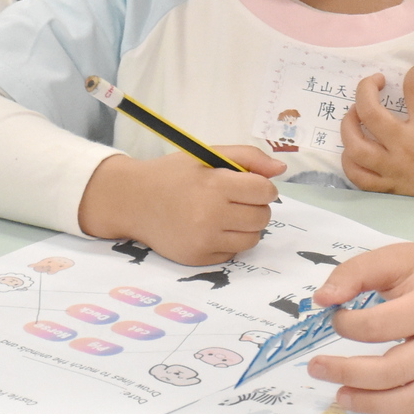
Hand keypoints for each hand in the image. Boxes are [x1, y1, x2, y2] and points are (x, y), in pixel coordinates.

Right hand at [76, 146, 284, 265]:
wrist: (132, 201)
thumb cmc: (173, 175)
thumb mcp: (206, 154)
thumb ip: (247, 157)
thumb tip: (281, 169)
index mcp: (214, 185)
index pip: (265, 191)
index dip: (263, 187)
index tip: (250, 185)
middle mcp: (210, 216)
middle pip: (263, 217)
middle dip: (256, 206)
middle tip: (236, 199)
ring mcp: (204, 241)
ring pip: (253, 238)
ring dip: (246, 226)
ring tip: (226, 214)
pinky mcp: (198, 259)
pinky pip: (233, 253)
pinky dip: (229, 242)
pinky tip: (211, 229)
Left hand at [308, 242, 413, 413]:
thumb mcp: (396, 257)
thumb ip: (355, 272)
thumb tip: (322, 299)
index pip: (381, 326)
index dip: (348, 325)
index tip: (335, 318)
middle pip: (395, 371)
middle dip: (348, 372)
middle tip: (317, 368)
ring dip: (371, 404)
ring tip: (341, 396)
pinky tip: (382, 408)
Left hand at [342, 67, 413, 205]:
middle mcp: (404, 147)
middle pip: (369, 110)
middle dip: (367, 87)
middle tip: (376, 81)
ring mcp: (391, 170)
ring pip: (354, 144)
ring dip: (349, 122)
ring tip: (356, 112)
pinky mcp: (386, 189)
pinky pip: (357, 175)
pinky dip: (349, 160)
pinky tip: (354, 148)